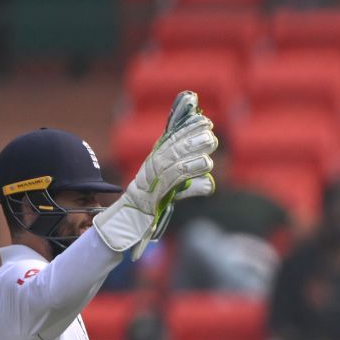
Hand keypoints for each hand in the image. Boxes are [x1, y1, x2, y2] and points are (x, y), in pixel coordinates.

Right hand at [92, 103, 217, 252]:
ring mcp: (151, 178)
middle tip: (210, 132)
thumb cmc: (152, 205)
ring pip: (173, 161)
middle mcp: (152, 166)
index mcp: (156, 160)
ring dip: (192, 152)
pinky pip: (173, 179)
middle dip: (191, 137)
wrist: (129, 220)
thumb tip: (209, 185)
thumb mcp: (171, 190)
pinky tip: (204, 168)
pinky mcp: (154, 192)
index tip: (204, 120)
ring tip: (210, 146)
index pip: (172, 140)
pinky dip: (188, 171)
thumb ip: (189, 185)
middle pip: (173, 148)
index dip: (187, 128)